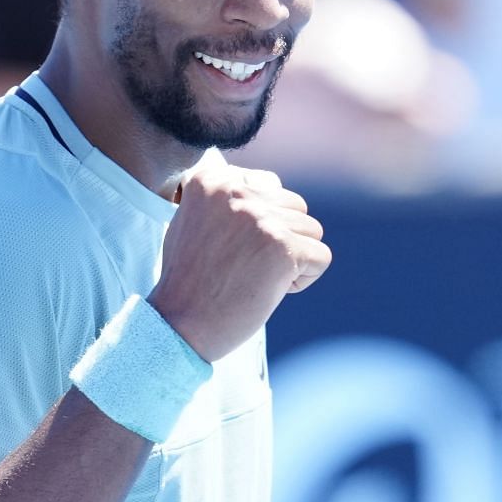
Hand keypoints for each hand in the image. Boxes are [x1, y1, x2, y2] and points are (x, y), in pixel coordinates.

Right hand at [148, 151, 329, 361]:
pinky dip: (303, 278)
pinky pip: (321, 256)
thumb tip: (273, 186)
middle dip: (281, 237)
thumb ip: (228, 198)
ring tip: (256, 277)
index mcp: (212, 180)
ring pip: (311, 230)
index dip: (260, 220)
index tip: (232, 245)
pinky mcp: (283, 247)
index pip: (267, 183)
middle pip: (294, 205)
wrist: (181, 322)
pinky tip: (271, 288)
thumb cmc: (189, 278)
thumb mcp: (194, 219)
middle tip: (247, 265)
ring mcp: (261, 219)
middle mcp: (237, 191)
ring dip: (292, 258)